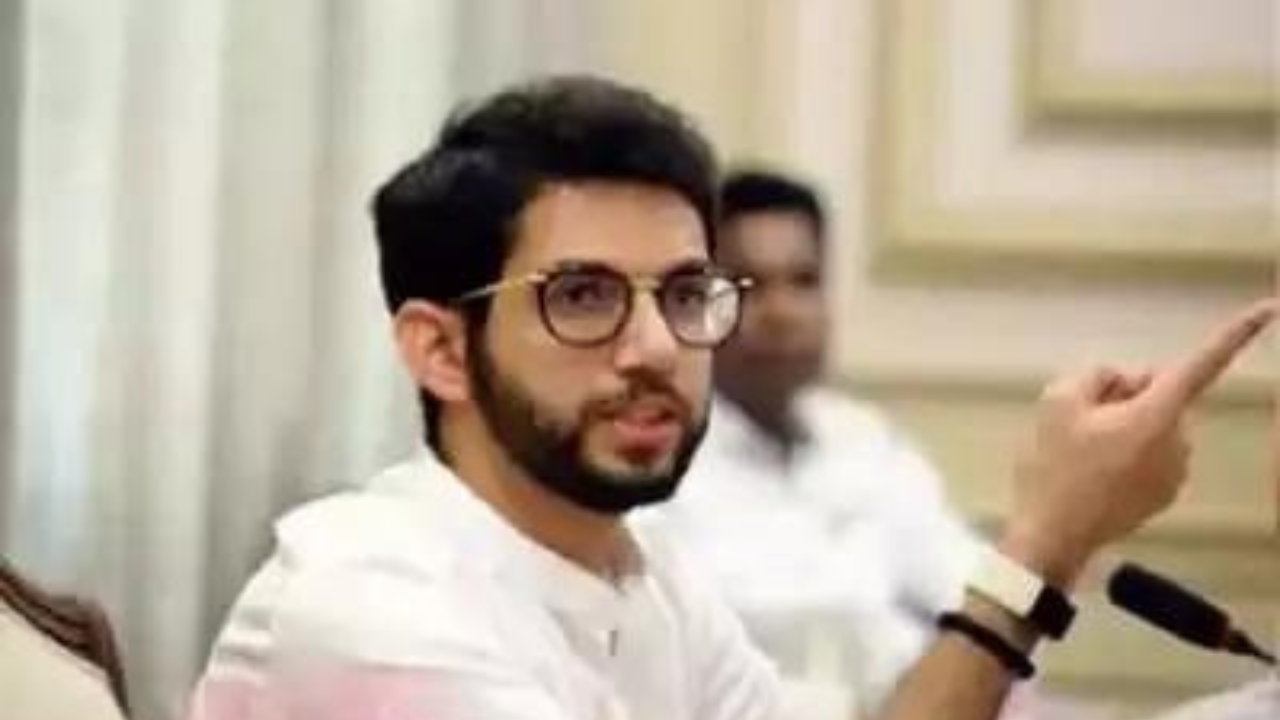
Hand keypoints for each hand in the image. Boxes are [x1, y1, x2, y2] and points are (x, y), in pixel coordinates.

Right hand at [1002, 299, 1276, 587]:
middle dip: (1130, 396)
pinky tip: (1097, 471)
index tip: (1269, 307)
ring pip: (1157, 425)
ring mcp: (1177, 471)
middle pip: (1163, 394)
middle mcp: (1180, 441)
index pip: (1200, 364)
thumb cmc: (1055, 467)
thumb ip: (1098, 375)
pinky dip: (1130, 453)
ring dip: (1128, 426)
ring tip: (1085, 451)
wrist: (1053, 535)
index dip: (1235, 333)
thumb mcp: (1058, 401)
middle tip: (1084, 420)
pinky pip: (1155, 454)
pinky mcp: (1167, 494)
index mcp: (1158, 414)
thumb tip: (1123, 382)